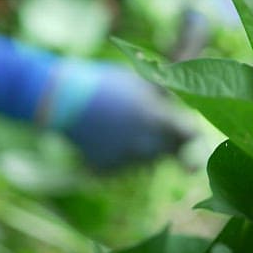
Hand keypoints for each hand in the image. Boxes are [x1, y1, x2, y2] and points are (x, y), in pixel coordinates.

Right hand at [40, 62, 189, 167]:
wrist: (61, 100)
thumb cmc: (104, 84)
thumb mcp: (139, 81)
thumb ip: (164, 96)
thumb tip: (181, 103)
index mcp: (157, 120)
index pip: (190, 135)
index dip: (192, 134)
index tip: (189, 133)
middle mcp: (146, 145)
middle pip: (170, 151)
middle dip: (168, 142)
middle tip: (151, 127)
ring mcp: (127, 161)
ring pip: (147, 160)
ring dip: (144, 147)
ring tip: (120, 125)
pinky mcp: (108, 170)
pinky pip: (124, 166)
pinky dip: (119, 155)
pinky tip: (104, 136)